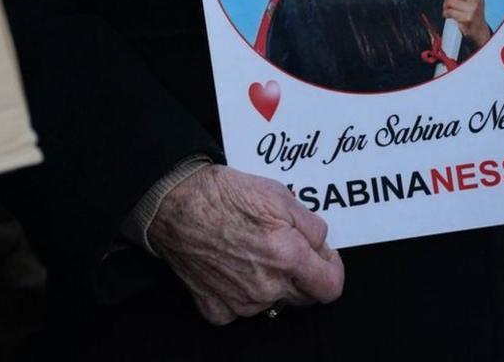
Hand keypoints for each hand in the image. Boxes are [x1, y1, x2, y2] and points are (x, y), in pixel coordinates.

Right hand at [147, 165, 343, 324]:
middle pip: (303, 296)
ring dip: (270, 283)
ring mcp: (240, 302)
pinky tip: (229, 265)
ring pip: (272, 302)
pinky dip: (239, 292)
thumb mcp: (277, 193)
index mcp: (288, 258)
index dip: (331, 268)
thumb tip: (322, 244)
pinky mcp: (216, 308)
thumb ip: (312, 225)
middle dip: (301, 274)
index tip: (321, 255)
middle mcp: (267, 287)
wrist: (172, 203)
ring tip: (248, 250)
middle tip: (281, 244)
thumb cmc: (221, 195)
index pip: (331, 287)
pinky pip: (240, 309)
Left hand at [443, 0, 489, 47]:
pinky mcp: (467, 17)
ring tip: (449, 10)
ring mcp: (472, 8)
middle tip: (449, 4)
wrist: (479, 29)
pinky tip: (450, 15)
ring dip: (445, 7)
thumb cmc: (473, 11)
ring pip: (449, 2)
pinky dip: (446, 14)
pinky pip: (449, 12)